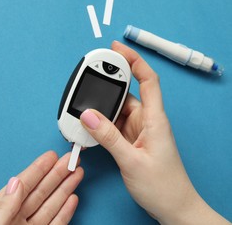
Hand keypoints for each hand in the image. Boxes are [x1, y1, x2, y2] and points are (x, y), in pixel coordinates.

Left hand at [0, 151, 83, 224]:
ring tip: (76, 173)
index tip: (50, 156)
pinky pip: (56, 224)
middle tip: (70, 159)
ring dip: (65, 189)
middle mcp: (15, 218)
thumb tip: (15, 183)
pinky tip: (72, 199)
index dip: (38, 169)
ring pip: (51, 205)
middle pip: (41, 191)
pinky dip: (65, 212)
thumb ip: (3, 207)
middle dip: (57, 174)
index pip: (23, 184)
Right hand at [79, 41, 228, 223]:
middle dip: (108, 84)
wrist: (172, 208)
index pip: (148, 81)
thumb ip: (109, 138)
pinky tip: (89, 126)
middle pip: (126, 93)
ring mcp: (138, 131)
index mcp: (155, 120)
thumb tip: (88, 116)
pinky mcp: (131, 140)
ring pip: (116, 110)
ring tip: (83, 107)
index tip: (117, 49)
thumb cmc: (163, 186)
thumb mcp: (132, 161)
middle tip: (90, 76)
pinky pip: (113, 125)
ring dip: (101, 108)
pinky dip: (100, 124)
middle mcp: (147, 121)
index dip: (134, 61)